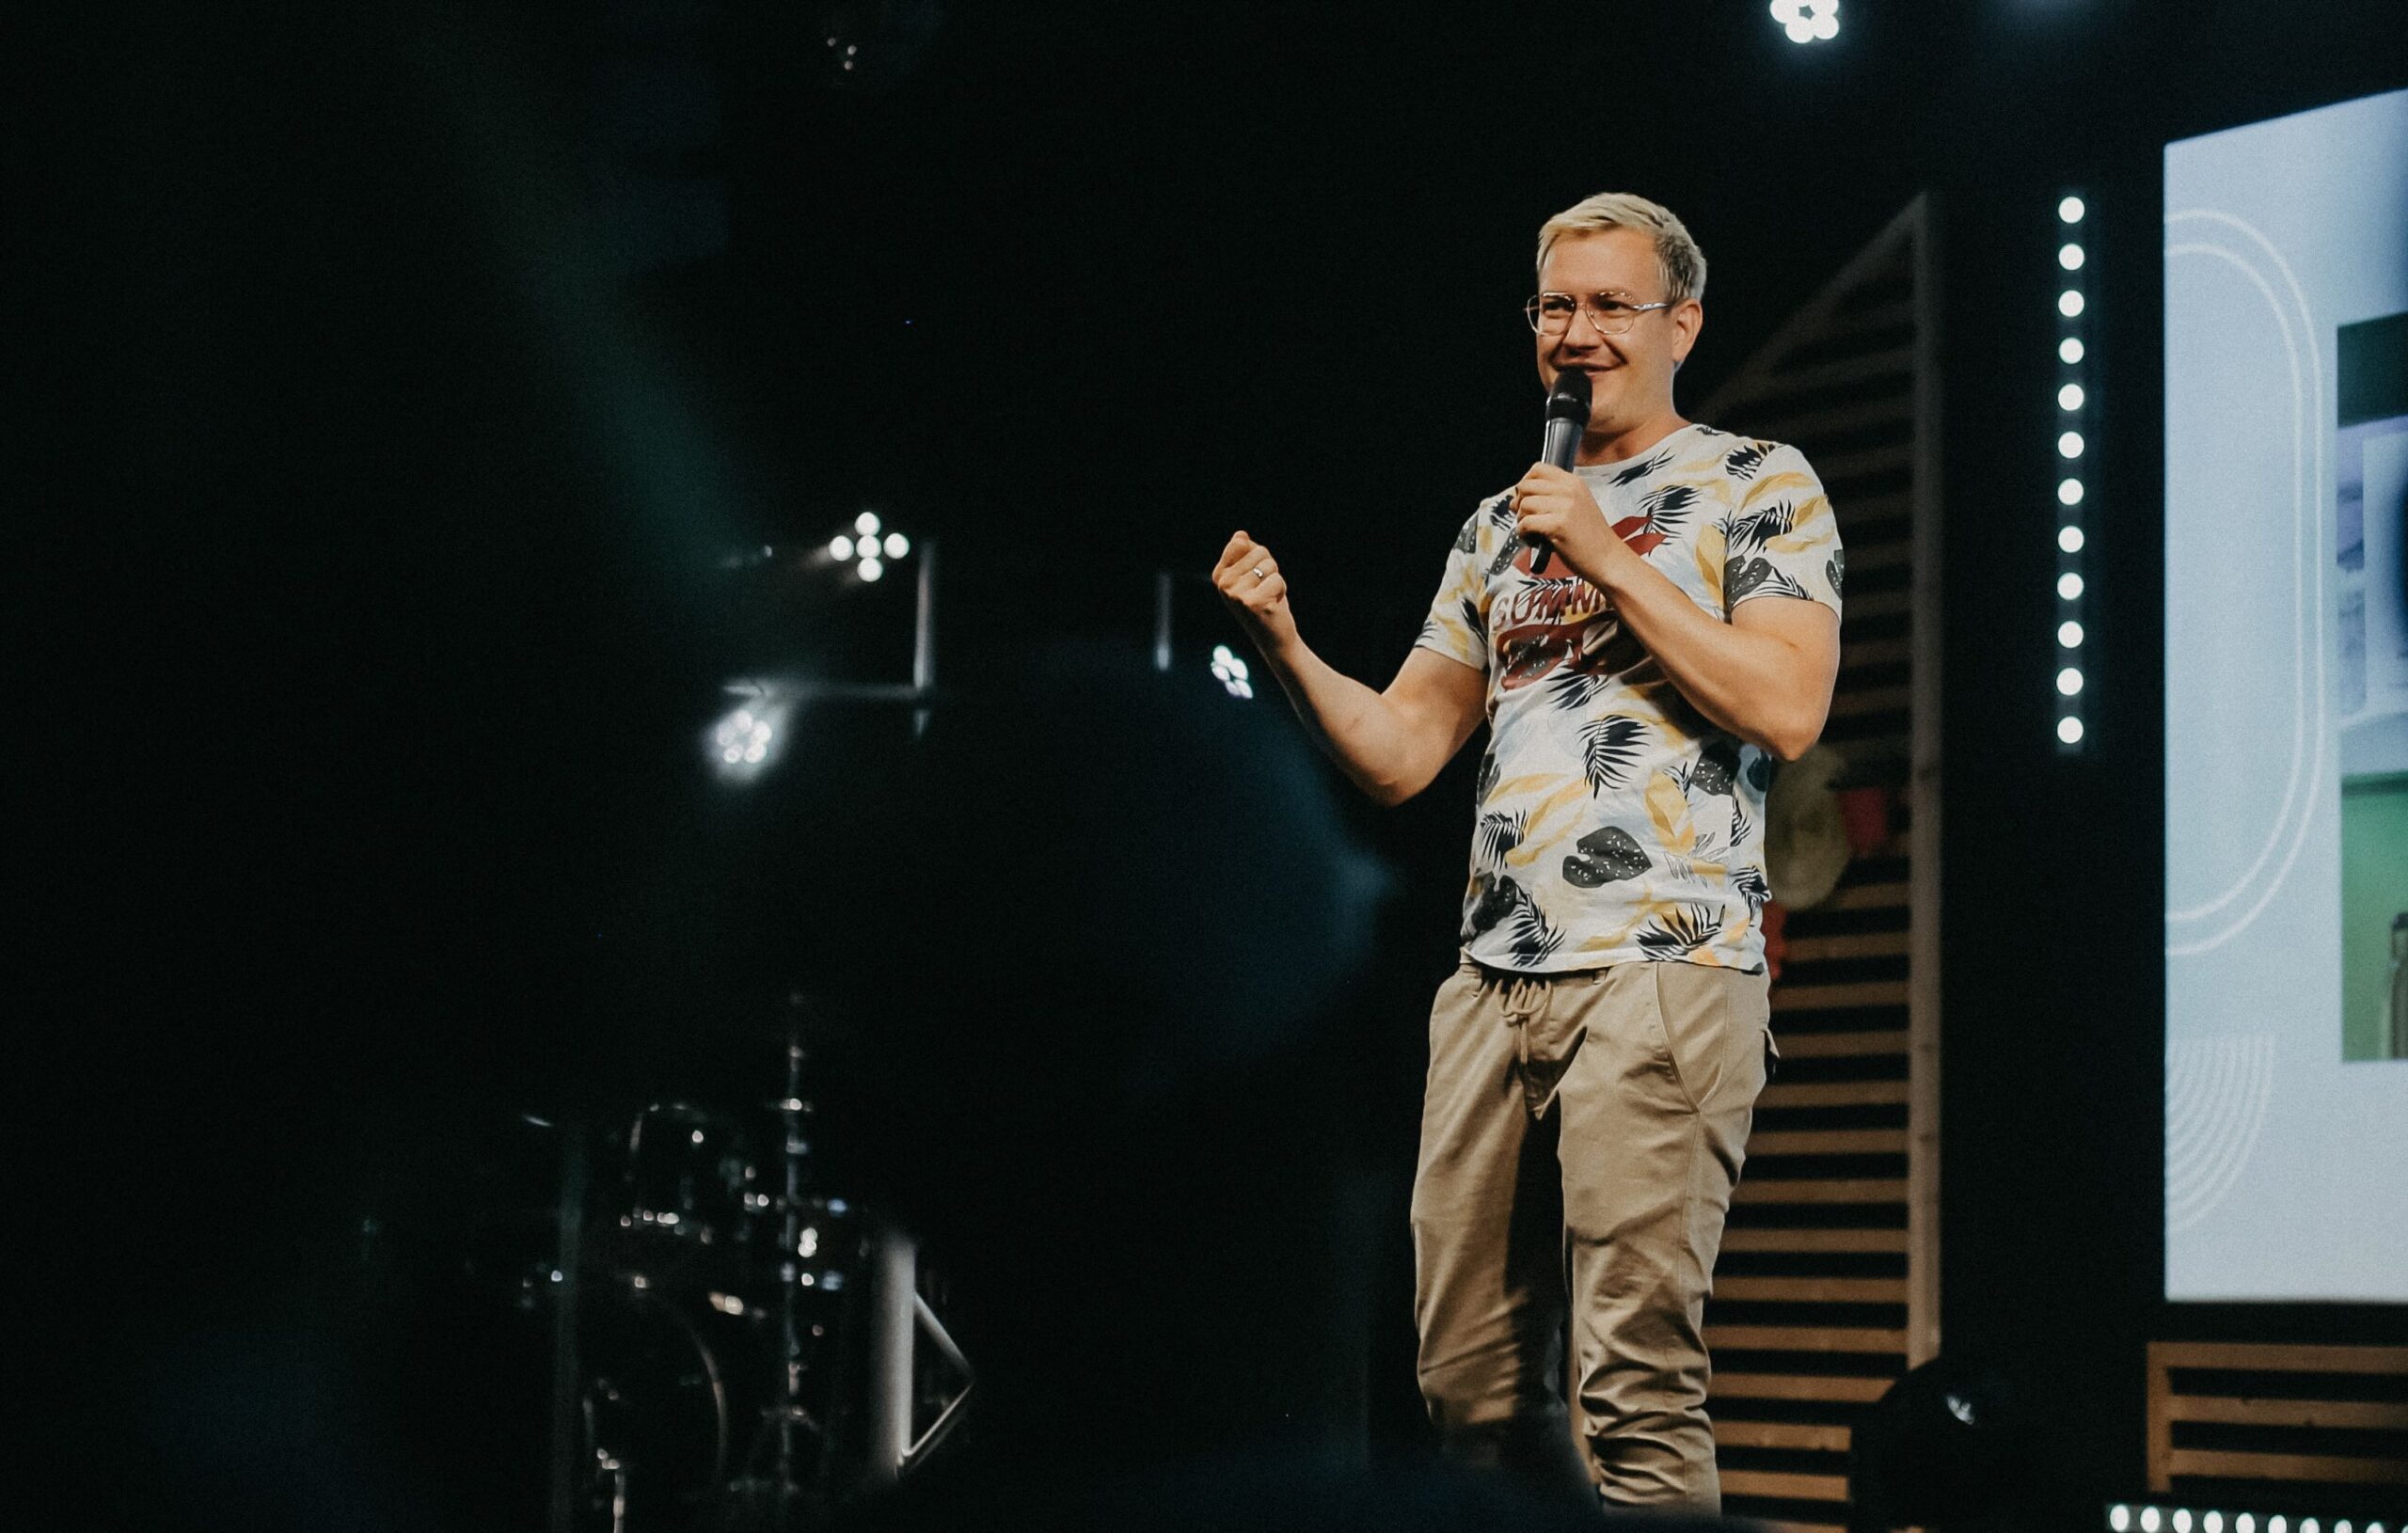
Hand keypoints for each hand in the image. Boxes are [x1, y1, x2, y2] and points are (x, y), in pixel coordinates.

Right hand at [1213, 530, 1297, 654]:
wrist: (1274, 638)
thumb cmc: (1265, 602)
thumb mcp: (1251, 574)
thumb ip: (1245, 553)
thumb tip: (1240, 534)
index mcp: (1219, 575)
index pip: (1241, 542)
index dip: (1258, 556)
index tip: (1254, 576)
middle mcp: (1223, 584)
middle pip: (1259, 551)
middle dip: (1269, 568)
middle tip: (1264, 589)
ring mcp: (1236, 594)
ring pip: (1270, 565)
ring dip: (1276, 580)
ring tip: (1269, 597)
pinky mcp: (1253, 603)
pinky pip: (1277, 580)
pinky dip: (1281, 591)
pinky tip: (1273, 605)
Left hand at [1510, 463, 1625, 585]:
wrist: (1608, 559)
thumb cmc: (1589, 539)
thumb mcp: (1575, 507)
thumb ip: (1550, 498)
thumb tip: (1514, 498)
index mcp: (1574, 482)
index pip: (1538, 469)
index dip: (1525, 483)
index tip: (1526, 500)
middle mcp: (1570, 490)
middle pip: (1526, 486)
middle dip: (1519, 504)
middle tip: (1526, 519)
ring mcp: (1565, 506)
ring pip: (1524, 504)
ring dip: (1521, 521)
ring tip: (1533, 533)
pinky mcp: (1558, 525)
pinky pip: (1525, 523)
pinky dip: (1523, 534)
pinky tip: (1534, 542)